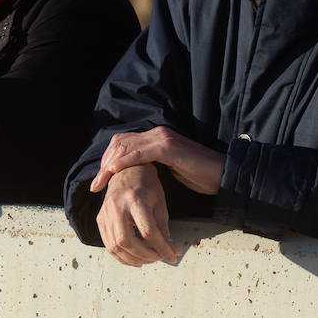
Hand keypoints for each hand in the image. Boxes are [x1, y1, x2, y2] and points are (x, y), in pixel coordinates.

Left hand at [89, 126, 223, 195]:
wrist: (222, 174)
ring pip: (126, 147)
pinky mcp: (168, 147)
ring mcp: (162, 138)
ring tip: (100, 182)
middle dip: (104, 163)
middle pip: (119, 143)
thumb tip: (135, 175)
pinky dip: (125, 161)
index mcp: (155, 138)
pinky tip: (114, 171)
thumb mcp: (169, 169)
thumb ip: (152, 166)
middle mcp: (156, 133)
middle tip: (95, 183)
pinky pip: (141, 153)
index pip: (122, 143)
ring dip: (110, 165)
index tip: (99, 179)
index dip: (108, 159)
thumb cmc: (198, 174)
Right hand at [95, 164, 178, 266]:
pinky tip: (134, 258)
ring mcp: (105, 213)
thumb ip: (164, 229)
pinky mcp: (100, 219)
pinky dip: (121, 255)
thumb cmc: (146, 185)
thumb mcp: (159, 204)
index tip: (172, 256)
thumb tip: (172, 252)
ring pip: (115, 246)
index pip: (148, 231)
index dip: (162, 248)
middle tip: (159, 258)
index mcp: (134, 199)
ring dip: (133, 259)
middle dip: (145, 256)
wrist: (127, 170)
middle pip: (127, 241)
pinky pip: (108, 244)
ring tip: (148, 260)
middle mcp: (116, 206)